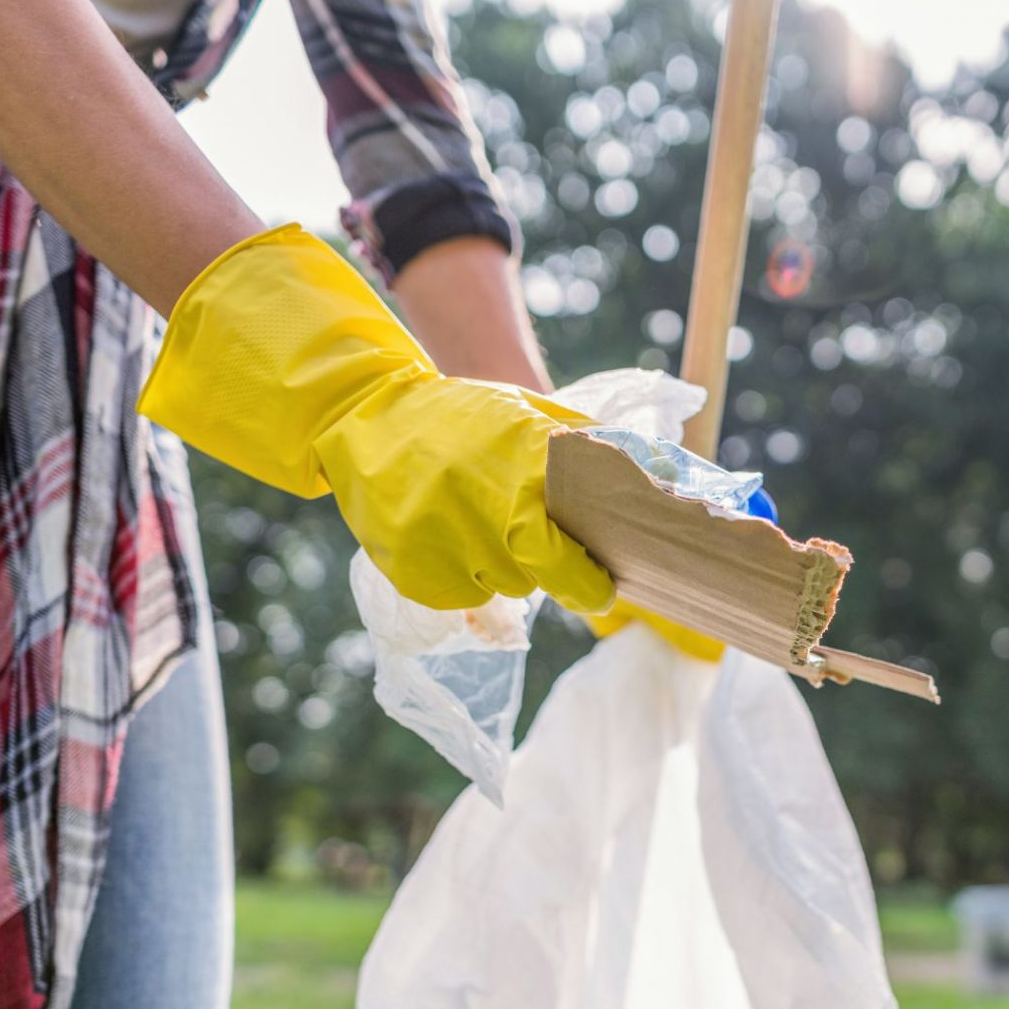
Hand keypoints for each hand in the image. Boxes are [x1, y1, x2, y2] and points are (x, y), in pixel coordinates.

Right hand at [139, 225, 614, 613]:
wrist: (362, 415)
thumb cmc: (459, 417)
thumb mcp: (522, 412)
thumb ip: (579, 444)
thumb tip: (646, 476)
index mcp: (519, 469)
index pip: (566, 555)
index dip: (590, 582)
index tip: (605, 587)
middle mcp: (481, 510)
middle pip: (539, 578)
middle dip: (557, 577)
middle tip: (558, 564)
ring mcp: (441, 542)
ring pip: (500, 586)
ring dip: (503, 567)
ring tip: (482, 523)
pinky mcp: (408, 567)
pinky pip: (458, 596)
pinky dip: (462, 577)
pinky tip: (448, 537)